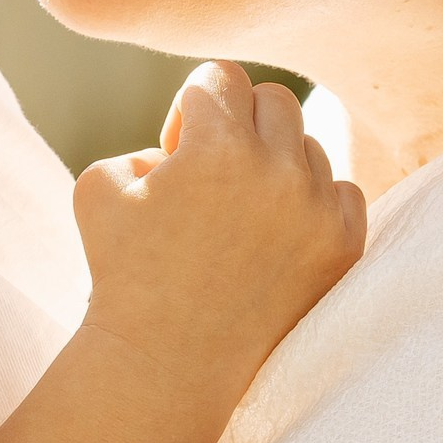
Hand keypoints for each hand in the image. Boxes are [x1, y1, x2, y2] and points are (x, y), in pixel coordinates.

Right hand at [73, 62, 365, 397]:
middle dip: (239, 125)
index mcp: (217, 146)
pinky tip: (275, 234)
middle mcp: (277, 170)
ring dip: (276, 165)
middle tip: (211, 176)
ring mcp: (317, 210)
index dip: (192, 108)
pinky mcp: (343, 248)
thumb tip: (191, 145)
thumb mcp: (99, 183)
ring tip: (240, 215)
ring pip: (309, 146)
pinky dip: (312, 203)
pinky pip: (342, 191)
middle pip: (274, 100)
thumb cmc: (124, 272)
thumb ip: (146, 139)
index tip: (179, 153)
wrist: (167, 365)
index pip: (221, 76)